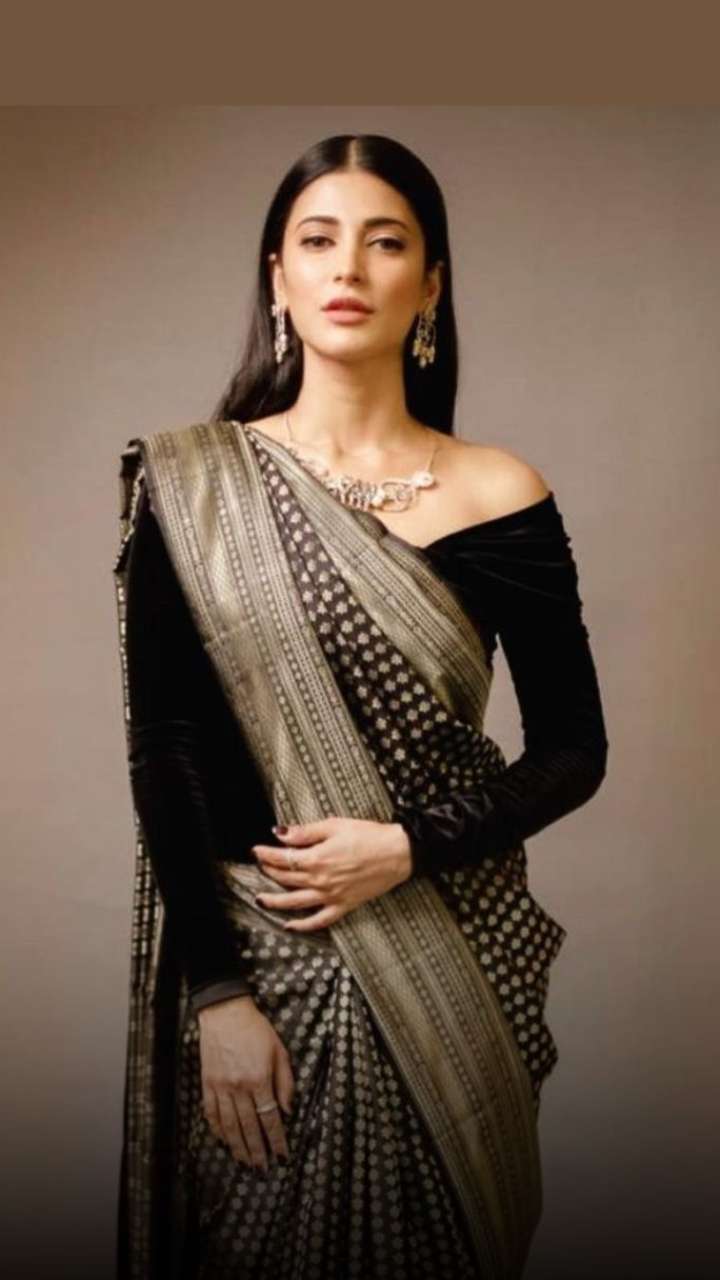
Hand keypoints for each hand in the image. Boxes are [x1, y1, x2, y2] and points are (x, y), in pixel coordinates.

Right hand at [197, 995, 294, 1169]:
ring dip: (238, 1148)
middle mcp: (239, 1087)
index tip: (282, 1156)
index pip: (269, 1118)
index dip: (276, 1140)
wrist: (224, 1012)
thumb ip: (285, 1082)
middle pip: (249, 1127)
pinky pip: (211, 1113)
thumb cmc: (256, 1029)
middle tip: (263, 1169)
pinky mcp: (207, 1084)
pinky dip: (217, 1130)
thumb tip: (288, 1110)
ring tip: (245, 1163)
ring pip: (229, 1125)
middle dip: (257, 1151)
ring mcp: (220, 1087)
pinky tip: (223, 1142)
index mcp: (259, 1079)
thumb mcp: (279, 1050)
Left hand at [250, 816, 411, 932]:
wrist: (397, 853)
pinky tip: (290, 925)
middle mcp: (321, 880)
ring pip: (295, 902)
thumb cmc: (369, 836)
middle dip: (269, 871)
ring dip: (275, 902)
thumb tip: (281, 833)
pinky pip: (319, 920)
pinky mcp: (344, 905)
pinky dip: (303, 925)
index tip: (256, 850)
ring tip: (261, 900)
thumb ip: (306, 832)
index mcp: (317, 858)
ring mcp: (331, 896)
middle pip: (286, 878)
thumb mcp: (335, 826)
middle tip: (260, 865)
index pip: (283, 858)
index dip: (266, 854)